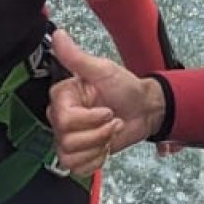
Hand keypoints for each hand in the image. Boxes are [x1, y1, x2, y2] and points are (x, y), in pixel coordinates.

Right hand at [48, 29, 165, 173]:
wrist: (144, 110)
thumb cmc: (126, 87)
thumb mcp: (103, 70)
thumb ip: (77, 57)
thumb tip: (58, 35)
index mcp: (63, 97)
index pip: (62, 119)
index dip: (88, 119)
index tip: (106, 110)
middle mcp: (61, 117)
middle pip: (66, 139)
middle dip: (98, 133)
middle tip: (112, 120)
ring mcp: (69, 137)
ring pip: (70, 155)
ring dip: (98, 146)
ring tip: (110, 132)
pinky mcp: (79, 153)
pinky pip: (75, 168)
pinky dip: (95, 161)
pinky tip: (104, 146)